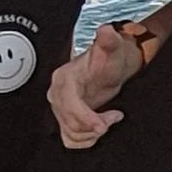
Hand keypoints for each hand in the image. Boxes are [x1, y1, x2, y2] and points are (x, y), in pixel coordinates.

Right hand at [48, 21, 144, 148]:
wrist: (111, 67)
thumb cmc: (110, 59)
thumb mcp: (112, 48)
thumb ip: (109, 40)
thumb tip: (106, 30)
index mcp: (64, 78)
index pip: (68, 103)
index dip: (84, 117)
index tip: (102, 125)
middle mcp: (58, 94)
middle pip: (69, 122)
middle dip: (93, 125)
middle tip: (113, 117)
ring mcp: (60, 108)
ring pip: (70, 134)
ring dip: (92, 133)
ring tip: (109, 118)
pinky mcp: (66, 119)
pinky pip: (70, 140)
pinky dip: (86, 140)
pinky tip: (100, 127)